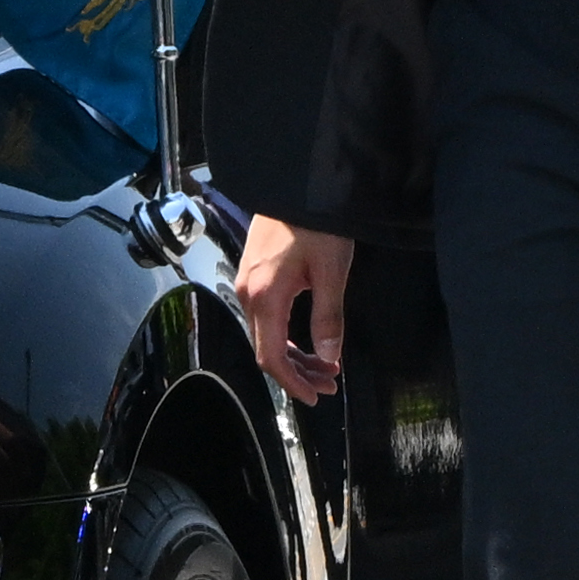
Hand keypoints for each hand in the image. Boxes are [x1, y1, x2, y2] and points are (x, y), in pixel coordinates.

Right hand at [234, 215, 353, 401]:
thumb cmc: (317, 224)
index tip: (316, 396)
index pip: (271, 357)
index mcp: (265, 296)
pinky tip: (308, 340)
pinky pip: (266, 317)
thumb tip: (328, 357)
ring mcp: (248, 282)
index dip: (293, 383)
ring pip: (266, 334)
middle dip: (298, 373)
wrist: (299, 183)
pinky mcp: (254, 273)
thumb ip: (328, 318)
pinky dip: (286, 336)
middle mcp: (248, 293)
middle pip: (267, 349)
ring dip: (294, 356)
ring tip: (324, 366)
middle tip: (329, 384)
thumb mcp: (331, 272)